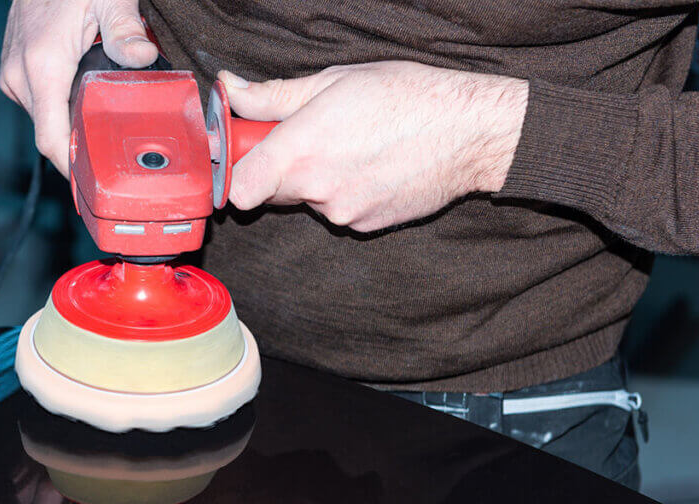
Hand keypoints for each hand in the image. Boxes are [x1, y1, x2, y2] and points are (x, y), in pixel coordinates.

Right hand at [0, 0, 157, 175]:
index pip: (52, 139)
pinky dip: (61, 108)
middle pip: (52, 134)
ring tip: (104, 121)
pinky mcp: (14, 71)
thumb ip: (124, 30)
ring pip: (46, 120)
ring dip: (71, 125)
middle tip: (117, 154)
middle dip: (81, 146)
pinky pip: (40, 104)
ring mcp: (13, 74)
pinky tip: (84, 101)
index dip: (72, 168)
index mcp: (42, 67)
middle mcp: (20, 75)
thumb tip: (141, 57)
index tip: (93, 187)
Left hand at [220, 61, 527, 231]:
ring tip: (353, 148)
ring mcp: (341, 212)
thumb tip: (230, 91)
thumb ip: (272, 96)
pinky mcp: (364, 226)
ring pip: (308, 201)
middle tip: (308, 139)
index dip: (234, 177)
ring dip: (317, 182)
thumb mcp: (332, 82)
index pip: (239, 188)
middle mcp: (316, 188)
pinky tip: (371, 167)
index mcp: (301, 148)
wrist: (468, 133)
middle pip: (270, 193)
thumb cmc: (404, 97)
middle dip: (280, 170)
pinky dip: (345, 194)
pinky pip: (338, 211)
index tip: (241, 161)